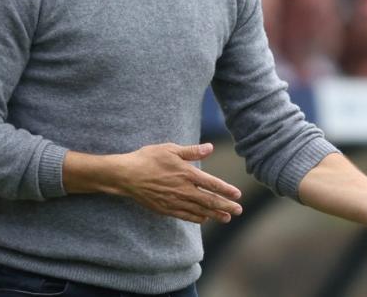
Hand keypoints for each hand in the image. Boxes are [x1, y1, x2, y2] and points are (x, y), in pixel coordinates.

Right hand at [112, 142, 242, 223]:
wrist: (127, 175)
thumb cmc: (148, 158)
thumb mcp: (170, 149)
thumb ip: (191, 151)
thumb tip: (209, 147)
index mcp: (186, 173)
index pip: (212, 184)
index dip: (226, 190)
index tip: (238, 195)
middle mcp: (183, 190)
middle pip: (209, 200)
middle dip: (226, 206)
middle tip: (239, 210)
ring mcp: (175, 201)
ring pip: (200, 211)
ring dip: (215, 214)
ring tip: (227, 218)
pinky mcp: (166, 209)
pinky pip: (186, 216)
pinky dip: (198, 218)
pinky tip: (205, 218)